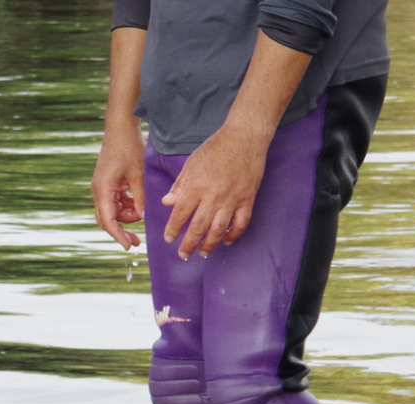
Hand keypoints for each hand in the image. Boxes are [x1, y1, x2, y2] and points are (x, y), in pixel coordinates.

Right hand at [91, 125, 144, 249]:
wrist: (120, 129)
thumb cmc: (128, 148)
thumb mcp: (138, 174)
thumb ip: (139, 198)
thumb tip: (142, 217)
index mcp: (103, 190)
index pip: (108, 220)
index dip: (118, 235)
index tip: (128, 246)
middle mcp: (99, 192)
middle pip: (107, 219)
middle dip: (121, 230)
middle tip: (137, 241)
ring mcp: (102, 188)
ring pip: (112, 212)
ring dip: (126, 216)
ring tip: (142, 213)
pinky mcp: (107, 185)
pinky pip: (115, 202)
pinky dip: (126, 206)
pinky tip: (137, 204)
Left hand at [161, 122, 269, 259]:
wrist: (245, 137)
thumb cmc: (216, 148)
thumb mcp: (191, 164)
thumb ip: (179, 186)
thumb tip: (167, 203)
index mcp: (196, 186)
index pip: (180, 214)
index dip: (173, 229)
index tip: (169, 239)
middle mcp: (213, 195)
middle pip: (198, 226)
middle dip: (189, 244)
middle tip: (183, 255)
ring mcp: (232, 198)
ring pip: (219, 229)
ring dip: (209, 244)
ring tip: (202, 253)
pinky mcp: (248, 198)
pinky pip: (241, 222)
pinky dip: (234, 234)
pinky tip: (226, 241)